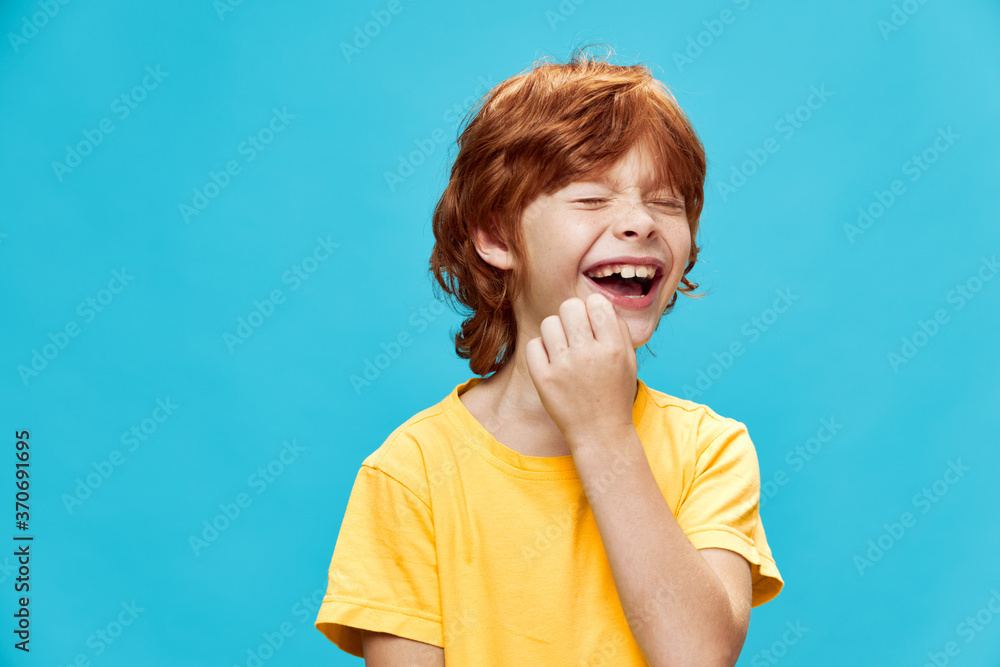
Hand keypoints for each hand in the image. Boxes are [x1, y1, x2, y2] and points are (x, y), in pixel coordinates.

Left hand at [525, 292, 638, 450]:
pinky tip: (552, 362)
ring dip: (556, 333)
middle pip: (569, 306)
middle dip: (572, 316)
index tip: (593, 323)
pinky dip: (541, 350)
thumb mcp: (628, 359)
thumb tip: (596, 302)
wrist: (601, 433)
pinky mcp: (543, 379)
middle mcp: (589, 355)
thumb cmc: (615, 392)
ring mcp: (564, 367)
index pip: (596, 302)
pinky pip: (533, 344)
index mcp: (613, 347)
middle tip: (575, 333)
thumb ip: (617, 328)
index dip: (593, 309)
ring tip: (564, 350)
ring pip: (549, 323)